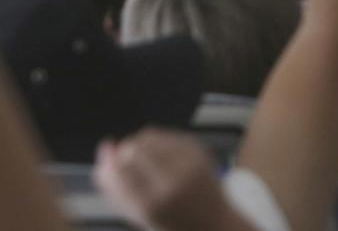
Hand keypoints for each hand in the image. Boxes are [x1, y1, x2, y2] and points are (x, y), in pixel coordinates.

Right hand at [94, 130, 250, 230]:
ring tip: (142, 159)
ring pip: (150, 136)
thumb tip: (103, 151)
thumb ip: (114, 188)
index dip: (110, 161)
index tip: (109, 161)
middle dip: (124, 150)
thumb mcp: (137, 216)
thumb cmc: (169, 222)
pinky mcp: (200, 151)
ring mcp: (190, 164)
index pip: (120, 169)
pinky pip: (168, 135)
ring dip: (139, 143)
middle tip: (125, 160)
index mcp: (152, 204)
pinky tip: (161, 156)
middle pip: (134, 147)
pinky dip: (158, 142)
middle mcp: (173, 181)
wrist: (213, 223)